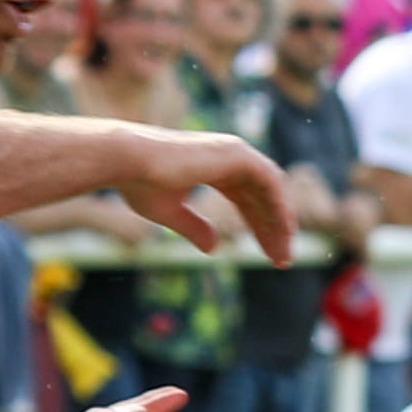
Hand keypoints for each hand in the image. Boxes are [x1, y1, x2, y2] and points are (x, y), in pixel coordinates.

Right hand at [117, 128, 299, 262]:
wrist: (127, 162)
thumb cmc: (140, 183)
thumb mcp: (170, 214)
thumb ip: (194, 228)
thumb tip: (214, 249)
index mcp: (213, 167)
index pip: (245, 200)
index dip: (258, 227)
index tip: (269, 254)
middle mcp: (227, 157)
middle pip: (261, 198)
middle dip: (273, 229)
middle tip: (282, 260)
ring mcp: (234, 152)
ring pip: (271, 190)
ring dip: (281, 222)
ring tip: (284, 254)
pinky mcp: (237, 153)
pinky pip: (271, 183)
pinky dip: (280, 206)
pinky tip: (284, 231)